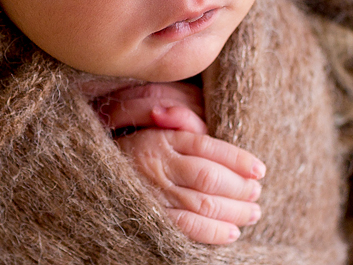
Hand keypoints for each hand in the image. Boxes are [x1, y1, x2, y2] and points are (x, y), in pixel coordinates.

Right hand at [95, 82, 265, 243]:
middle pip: (210, 177)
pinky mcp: (151, 215)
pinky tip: (231, 232)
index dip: (238, 159)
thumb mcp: (152, 125)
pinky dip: (213, 231)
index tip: (260, 169)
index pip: (208, 147)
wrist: (92, 168)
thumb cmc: (134, 146)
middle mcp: (159, 165)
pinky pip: (186, 226)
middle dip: (240, 187)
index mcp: (163, 138)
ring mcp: (154, 192)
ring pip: (203, 203)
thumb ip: (180, 120)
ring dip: (234, 210)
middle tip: (257, 193)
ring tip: (253, 212)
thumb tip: (203, 124)